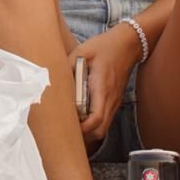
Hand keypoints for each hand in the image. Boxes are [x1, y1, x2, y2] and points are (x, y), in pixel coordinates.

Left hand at [74, 23, 141, 145]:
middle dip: (84, 135)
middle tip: (66, 128)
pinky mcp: (114, 101)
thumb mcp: (82, 51)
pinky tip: (82, 117)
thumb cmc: (105, 47)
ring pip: (104, 128)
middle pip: (100, 130)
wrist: (128, 45)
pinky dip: (94, 125)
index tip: (68, 127)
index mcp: (102, 87)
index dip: (83, 128)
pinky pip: (105, 121)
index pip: (96, 117)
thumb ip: (67, 65)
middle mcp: (111, 98)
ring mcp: (114, 102)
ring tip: (73, 124)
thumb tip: (52, 78)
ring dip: (88, 132)